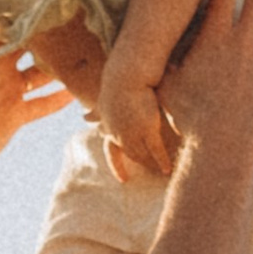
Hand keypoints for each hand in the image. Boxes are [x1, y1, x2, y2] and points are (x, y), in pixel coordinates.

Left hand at [0, 0, 71, 185]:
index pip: (10, 32)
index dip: (26, 18)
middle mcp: (1, 71)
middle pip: (29, 52)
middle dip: (48, 41)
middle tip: (75, 24)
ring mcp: (11, 93)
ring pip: (40, 77)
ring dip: (58, 69)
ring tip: (83, 54)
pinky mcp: (18, 114)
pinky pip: (43, 104)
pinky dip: (58, 99)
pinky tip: (77, 92)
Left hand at [99, 71, 175, 185]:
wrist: (126, 74)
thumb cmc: (116, 84)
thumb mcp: (103, 102)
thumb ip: (97, 112)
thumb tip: (84, 118)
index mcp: (108, 127)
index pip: (112, 150)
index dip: (118, 164)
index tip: (123, 179)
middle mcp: (118, 133)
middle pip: (129, 155)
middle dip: (139, 165)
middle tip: (150, 175)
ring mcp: (132, 133)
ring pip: (142, 155)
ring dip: (151, 164)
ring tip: (160, 173)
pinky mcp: (147, 129)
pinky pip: (156, 151)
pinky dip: (162, 161)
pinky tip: (168, 169)